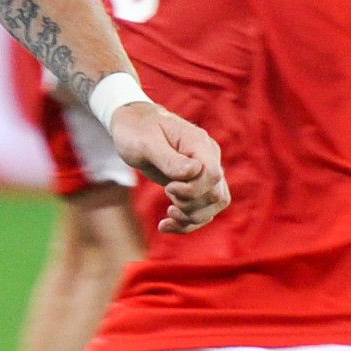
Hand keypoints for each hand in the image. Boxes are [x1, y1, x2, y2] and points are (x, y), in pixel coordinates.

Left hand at [107, 94, 229, 230]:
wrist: (134, 126)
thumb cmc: (137, 130)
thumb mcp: (145, 143)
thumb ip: (169, 158)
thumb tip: (193, 172)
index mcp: (199, 144)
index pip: (212, 176)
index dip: (193, 190)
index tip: (168, 187)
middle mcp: (208, 158)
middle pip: (216, 195)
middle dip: (191, 206)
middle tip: (167, 194)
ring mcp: (204, 172)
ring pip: (214, 205)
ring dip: (192, 218)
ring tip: (168, 216)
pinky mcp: (195, 184)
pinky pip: (202, 209)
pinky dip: (187, 223)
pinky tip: (165, 225)